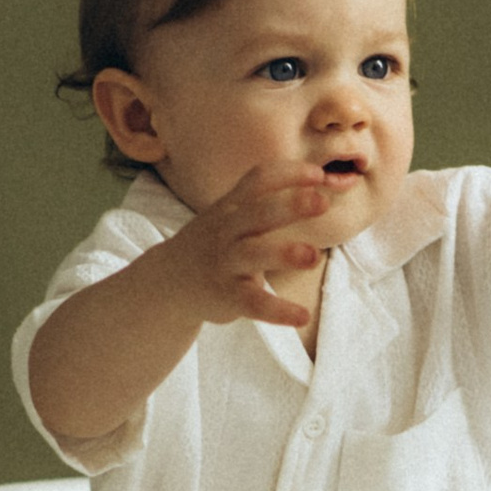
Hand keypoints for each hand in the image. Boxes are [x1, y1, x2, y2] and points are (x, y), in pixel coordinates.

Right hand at [163, 165, 337, 332]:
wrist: (168, 281)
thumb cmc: (214, 243)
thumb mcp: (229, 214)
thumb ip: (262, 199)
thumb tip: (315, 181)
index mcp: (232, 207)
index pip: (259, 181)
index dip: (288, 174)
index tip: (319, 174)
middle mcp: (227, 230)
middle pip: (259, 213)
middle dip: (290, 205)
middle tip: (322, 202)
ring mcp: (226, 263)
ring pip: (255, 255)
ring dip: (284, 254)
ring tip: (314, 256)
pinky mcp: (227, 296)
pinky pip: (254, 303)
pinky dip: (279, 311)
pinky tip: (304, 316)